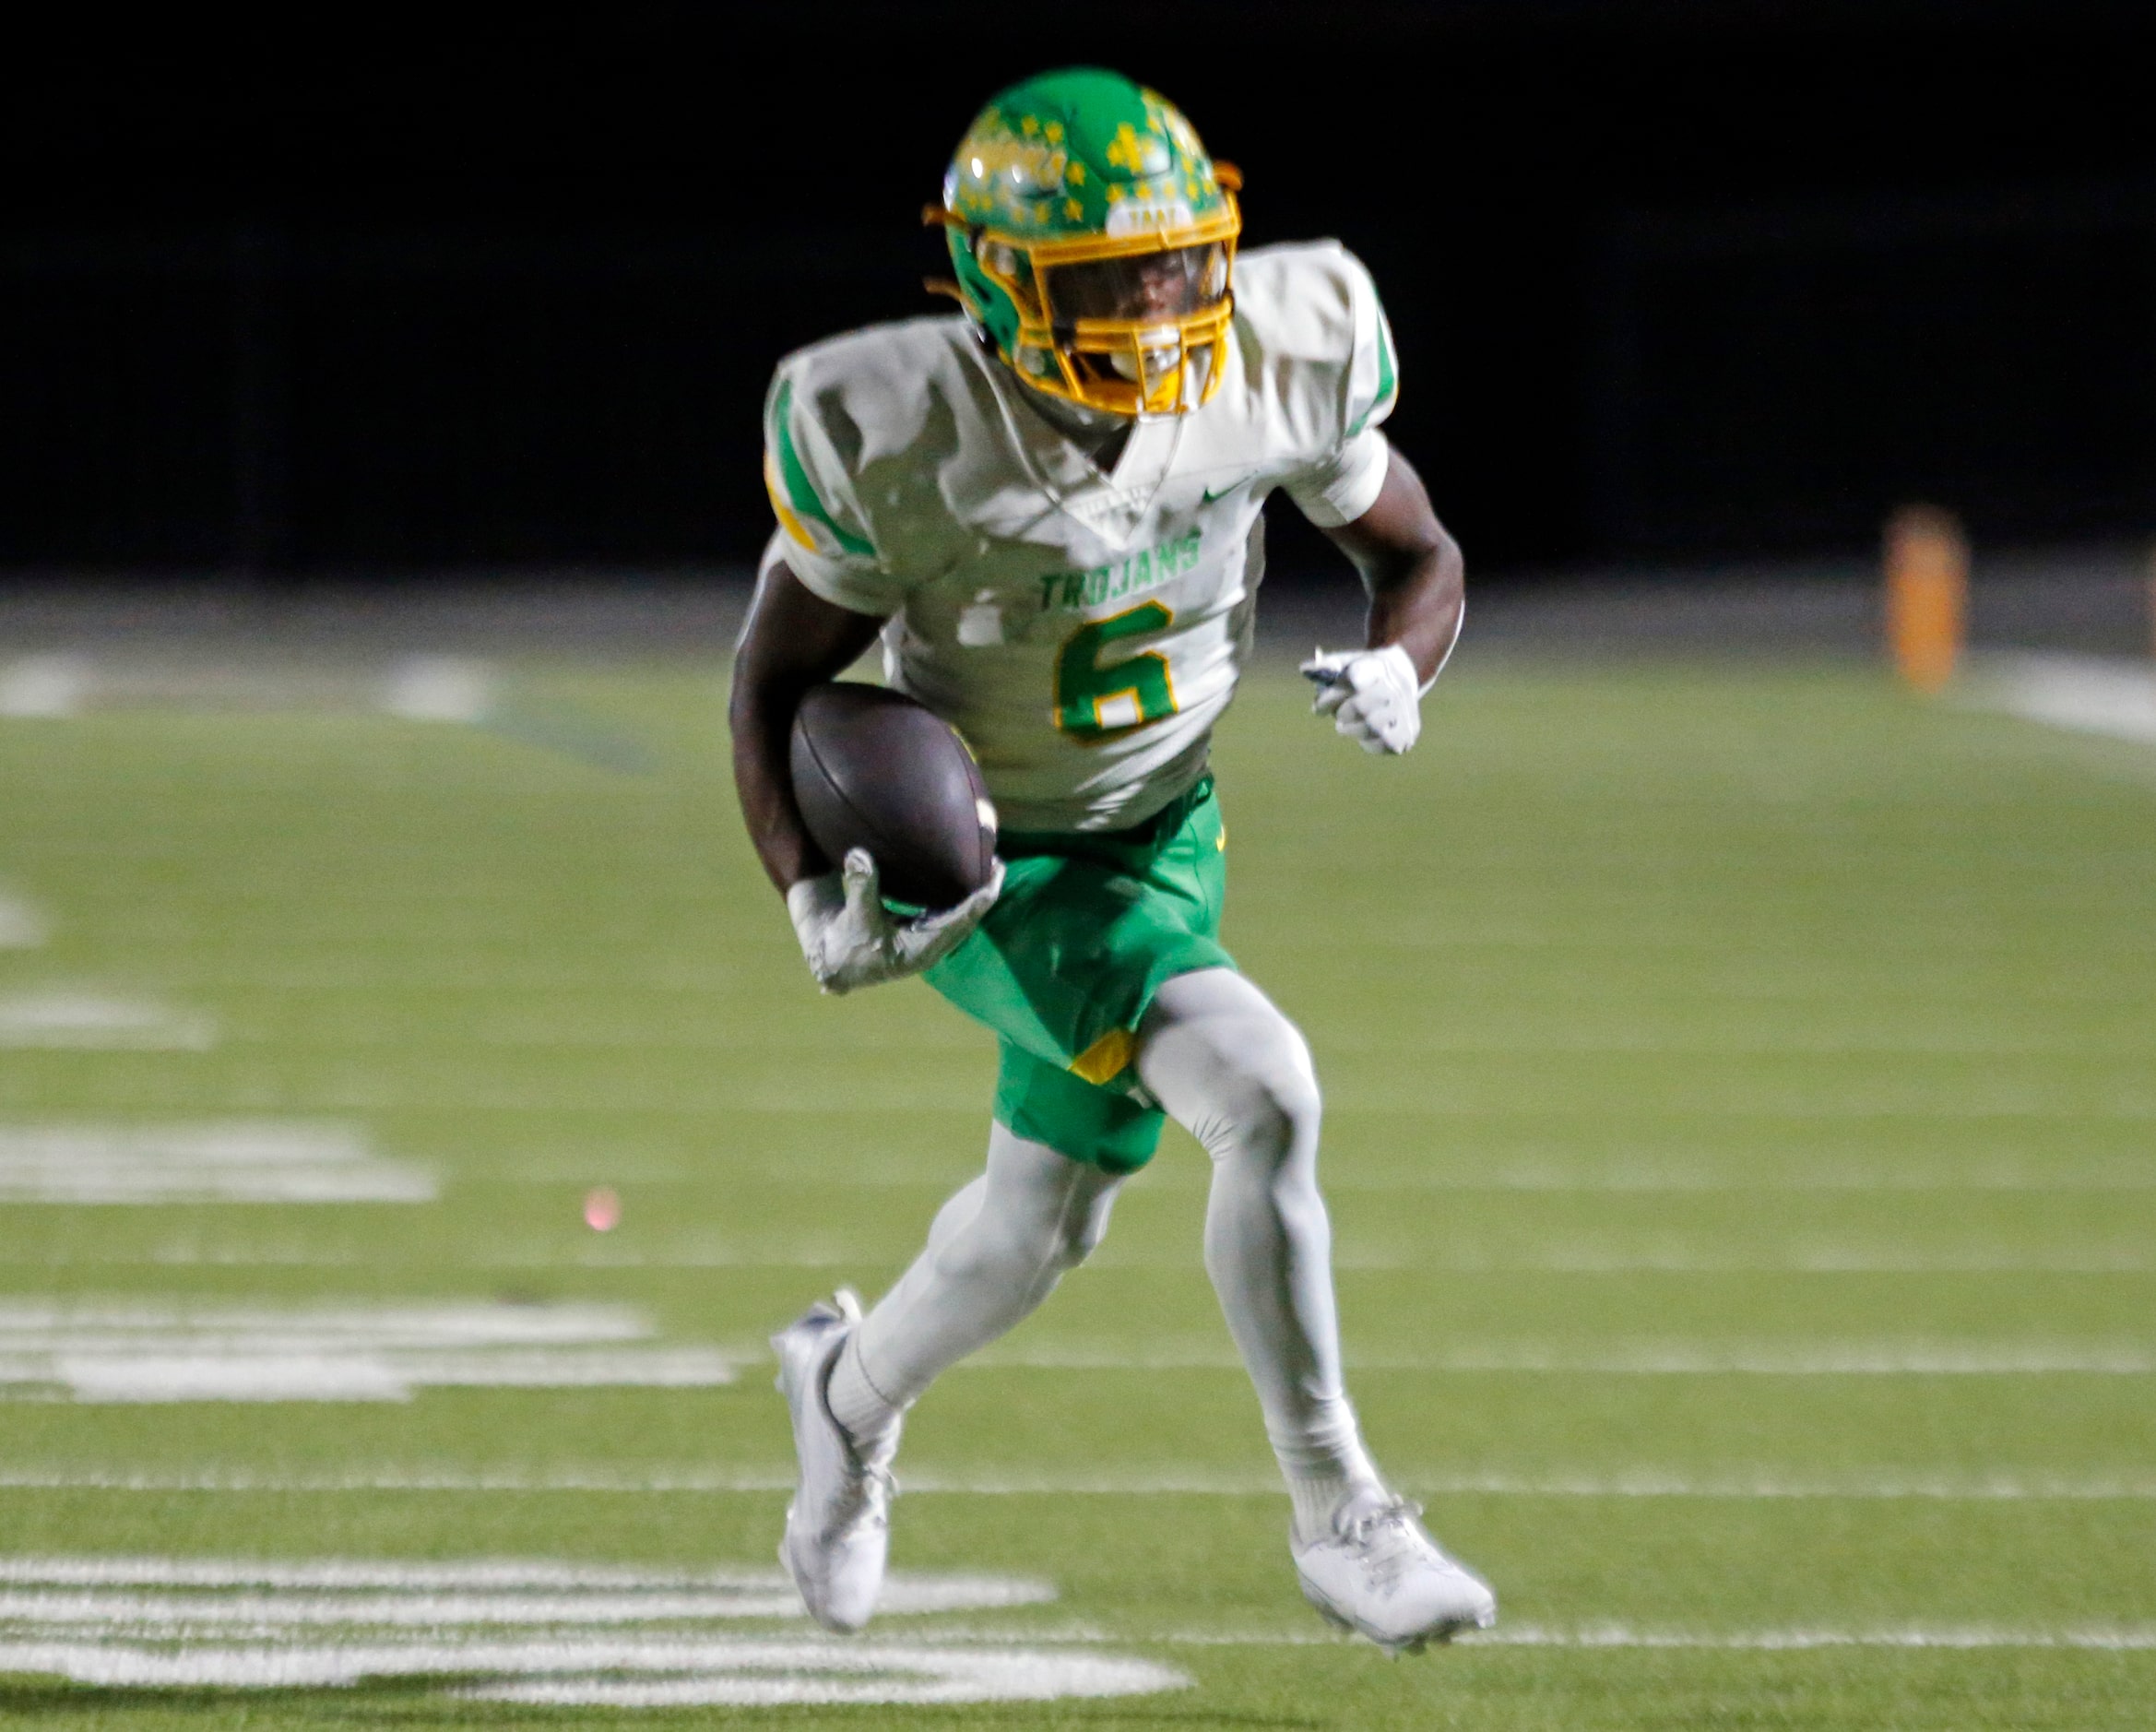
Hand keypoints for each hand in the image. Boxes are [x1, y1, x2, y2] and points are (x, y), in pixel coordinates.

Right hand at [785, 848, 1003, 994]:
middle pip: (966, 919)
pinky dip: (956, 895)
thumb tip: (859, 855)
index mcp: (922, 950)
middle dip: (983, 893)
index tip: (993, 880)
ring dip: (972, 894)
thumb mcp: (854, 915)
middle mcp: (929, 947)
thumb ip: (861, 886)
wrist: (830, 960)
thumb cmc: (845, 944)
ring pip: (958, 916)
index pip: (960, 923)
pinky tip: (961, 877)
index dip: (977, 901)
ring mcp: (925, 940)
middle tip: (997, 864)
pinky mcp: (918, 930)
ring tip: (987, 866)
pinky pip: (946, 912)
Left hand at [1300, 644, 1424, 754]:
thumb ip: (1326, 666)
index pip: (1354, 679)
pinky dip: (1369, 743)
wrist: (1401, 676)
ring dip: (1352, 729)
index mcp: (1380, 666)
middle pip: (1360, 706)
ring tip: (1346, 726)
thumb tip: (1305, 669)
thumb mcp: (1347, 663)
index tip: (1319, 706)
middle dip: (1341, 713)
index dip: (1332, 695)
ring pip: (1372, 727)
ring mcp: (1405, 710)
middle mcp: (1397, 687)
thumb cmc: (1365, 672)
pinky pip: (1385, 744)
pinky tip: (1365, 735)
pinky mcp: (1409, 732)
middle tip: (1338, 715)